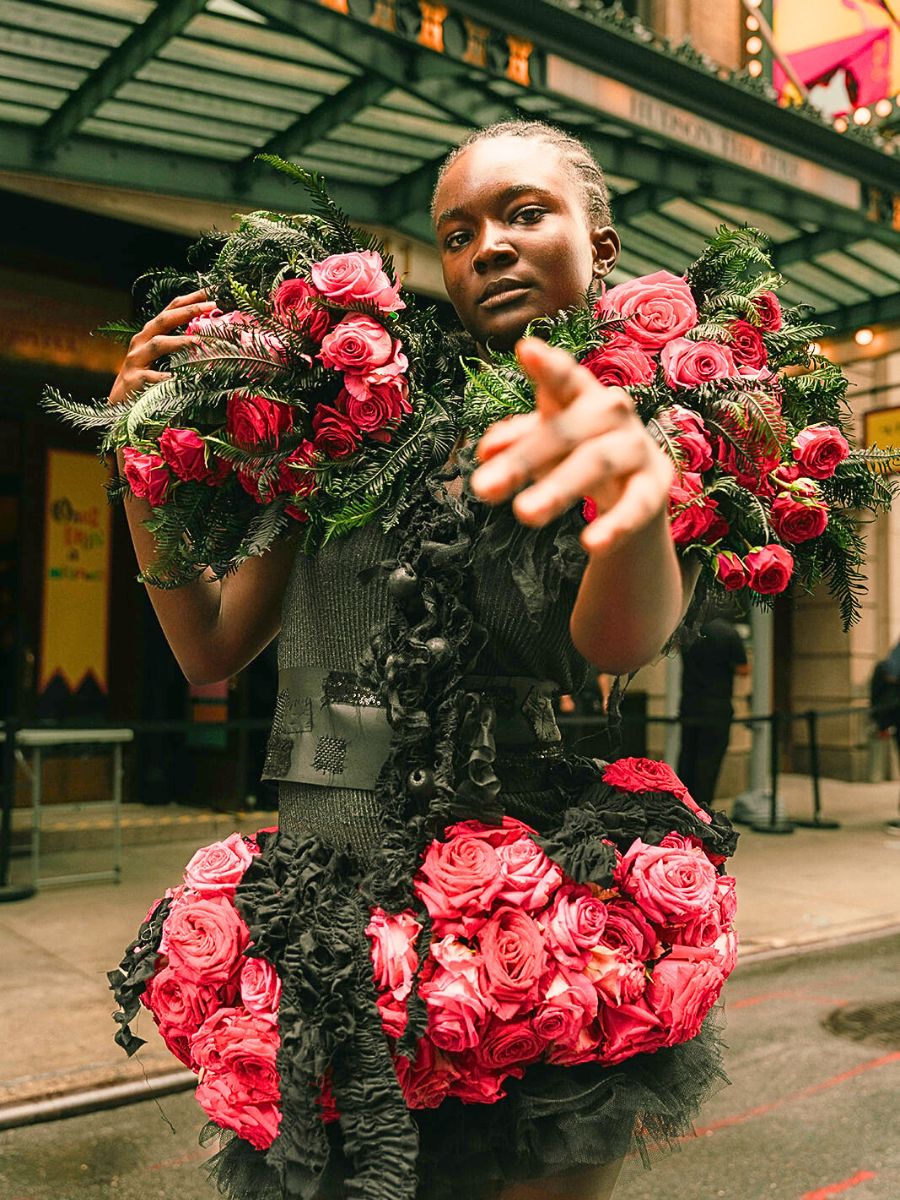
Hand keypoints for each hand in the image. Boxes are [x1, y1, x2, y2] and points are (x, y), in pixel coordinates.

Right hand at [108, 289, 215, 405]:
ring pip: (157, 344)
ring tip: (199, 343)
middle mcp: (140, 343)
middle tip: (210, 306)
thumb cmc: (145, 384)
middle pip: (163, 320)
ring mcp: (134, 361)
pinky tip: (179, 379)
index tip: (210, 292)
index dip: (188, 300)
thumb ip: (178, 350)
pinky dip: (165, 377)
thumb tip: (208, 341)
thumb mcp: (160, 362)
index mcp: (149, 336)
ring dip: (180, 341)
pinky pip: (151, 376)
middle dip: (187, 311)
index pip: (169, 312)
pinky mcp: (133, 381)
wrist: (119, 409)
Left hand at [470, 337, 673, 555]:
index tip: (526, 350)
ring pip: (597, 463)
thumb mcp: (544, 446)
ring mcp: (637, 448)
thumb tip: (486, 451)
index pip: (565, 378)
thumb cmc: (577, 454)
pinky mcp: (655, 486)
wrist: (633, 494)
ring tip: (524, 514)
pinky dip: (615, 525)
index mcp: (583, 396)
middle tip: (482, 488)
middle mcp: (614, 414)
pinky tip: (590, 543)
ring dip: (559, 488)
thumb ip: (516, 443)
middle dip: (523, 459)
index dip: (549, 365)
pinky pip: (636, 506)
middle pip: (567, 431)